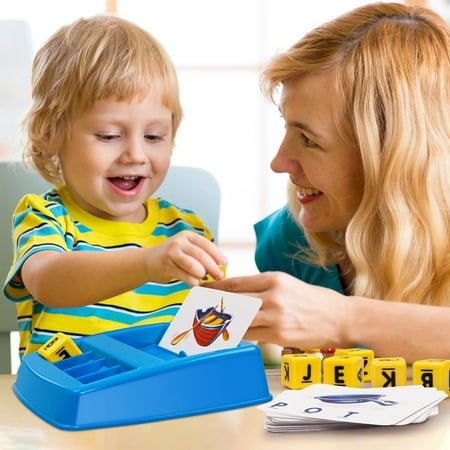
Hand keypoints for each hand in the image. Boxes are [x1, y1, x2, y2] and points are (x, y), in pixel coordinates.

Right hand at [145, 230, 226, 285]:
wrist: (148, 261)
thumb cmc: (173, 257)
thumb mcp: (187, 249)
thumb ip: (201, 254)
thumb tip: (220, 265)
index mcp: (188, 236)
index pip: (206, 244)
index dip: (217, 254)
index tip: (225, 263)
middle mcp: (179, 242)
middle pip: (200, 254)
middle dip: (212, 266)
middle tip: (219, 275)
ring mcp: (172, 253)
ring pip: (191, 264)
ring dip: (201, 273)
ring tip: (204, 278)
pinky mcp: (166, 265)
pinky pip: (183, 274)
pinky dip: (191, 280)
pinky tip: (196, 284)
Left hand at [206, 271, 349, 348]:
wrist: (339, 318)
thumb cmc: (313, 300)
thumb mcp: (288, 284)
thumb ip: (263, 287)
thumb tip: (238, 291)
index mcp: (274, 279)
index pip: (236, 283)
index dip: (215, 287)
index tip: (201, 289)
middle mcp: (272, 295)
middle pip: (233, 301)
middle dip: (212, 305)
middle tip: (196, 307)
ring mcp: (276, 316)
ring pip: (239, 319)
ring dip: (222, 322)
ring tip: (207, 322)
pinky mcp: (279, 334)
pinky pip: (251, 335)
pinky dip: (238, 334)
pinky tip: (229, 334)